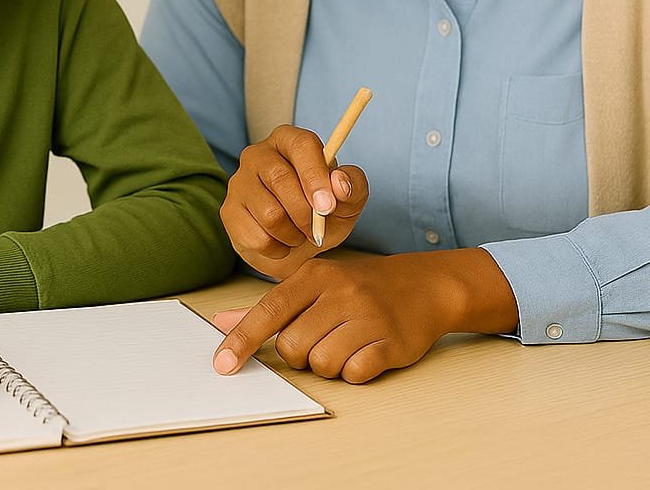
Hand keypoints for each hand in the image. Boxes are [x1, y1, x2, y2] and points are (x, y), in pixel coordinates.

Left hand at [210, 249, 519, 383]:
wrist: (426, 284)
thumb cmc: (362, 285)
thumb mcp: (315, 283)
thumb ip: (270, 306)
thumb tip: (222, 322)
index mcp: (315, 276)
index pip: (269, 312)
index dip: (242, 341)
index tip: (222, 366)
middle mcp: (340, 293)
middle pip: (294, 347)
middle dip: (300, 354)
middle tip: (320, 339)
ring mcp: (368, 317)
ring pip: (323, 364)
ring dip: (328, 364)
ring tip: (345, 344)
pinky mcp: (392, 342)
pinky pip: (356, 374)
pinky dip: (356, 371)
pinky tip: (366, 353)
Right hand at [221, 124, 369, 278]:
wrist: (295, 244)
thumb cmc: (322, 213)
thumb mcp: (348, 201)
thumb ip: (353, 187)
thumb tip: (340, 184)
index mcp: (290, 140)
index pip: (301, 145)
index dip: (316, 176)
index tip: (328, 206)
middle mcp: (258, 154)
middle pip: (281, 179)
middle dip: (306, 214)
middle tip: (317, 231)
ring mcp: (239, 182)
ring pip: (270, 213)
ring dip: (294, 234)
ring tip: (299, 235)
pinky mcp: (229, 211)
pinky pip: (257, 237)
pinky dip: (278, 249)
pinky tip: (282, 243)